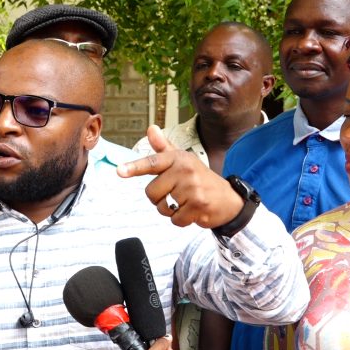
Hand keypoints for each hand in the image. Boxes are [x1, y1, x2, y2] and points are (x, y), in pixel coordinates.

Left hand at [117, 125, 242, 227]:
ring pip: (162, 208)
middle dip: (160, 199)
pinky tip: (193, 212)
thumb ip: (163, 148)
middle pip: (151, 192)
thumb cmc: (199, 179)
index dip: (135, 167)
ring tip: (186, 203)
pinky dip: (181, 220)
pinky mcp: (199, 205)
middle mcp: (185, 170)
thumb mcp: (182, 161)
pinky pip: (175, 220)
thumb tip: (151, 128)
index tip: (120, 171)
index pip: (153, 162)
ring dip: (171, 211)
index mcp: (178, 158)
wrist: (229, 199)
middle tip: (177, 195)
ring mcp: (193, 187)